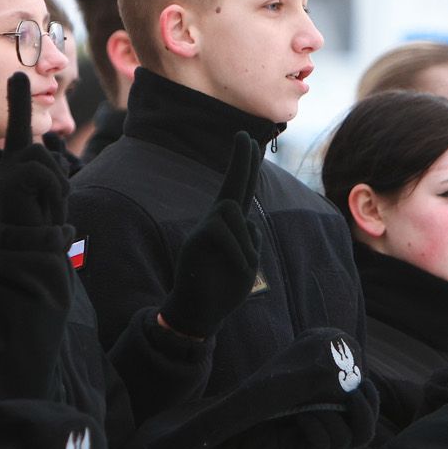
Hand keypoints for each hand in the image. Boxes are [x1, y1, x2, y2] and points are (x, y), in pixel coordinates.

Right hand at [0, 72, 68, 230]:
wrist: (31, 244)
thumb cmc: (43, 216)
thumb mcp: (51, 185)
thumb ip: (52, 166)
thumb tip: (58, 150)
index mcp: (19, 160)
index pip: (19, 124)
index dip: (17, 99)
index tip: (15, 74)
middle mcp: (9, 162)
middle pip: (41, 148)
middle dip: (55, 175)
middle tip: (53, 202)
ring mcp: (6, 172)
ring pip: (42, 157)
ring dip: (56, 183)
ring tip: (47, 203)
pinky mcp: (7, 183)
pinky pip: (41, 171)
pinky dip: (52, 188)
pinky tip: (43, 203)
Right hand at [158, 132, 263, 338]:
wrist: (200, 313)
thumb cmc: (224, 291)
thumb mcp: (247, 264)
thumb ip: (250, 242)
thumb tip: (250, 223)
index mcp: (231, 227)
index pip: (241, 192)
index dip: (246, 166)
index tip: (249, 141)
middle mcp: (216, 222)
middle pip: (233, 186)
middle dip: (240, 161)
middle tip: (244, 135)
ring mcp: (205, 229)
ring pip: (234, 211)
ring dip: (245, 241)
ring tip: (239, 266)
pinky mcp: (197, 239)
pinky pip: (226, 233)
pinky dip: (237, 252)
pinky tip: (232, 270)